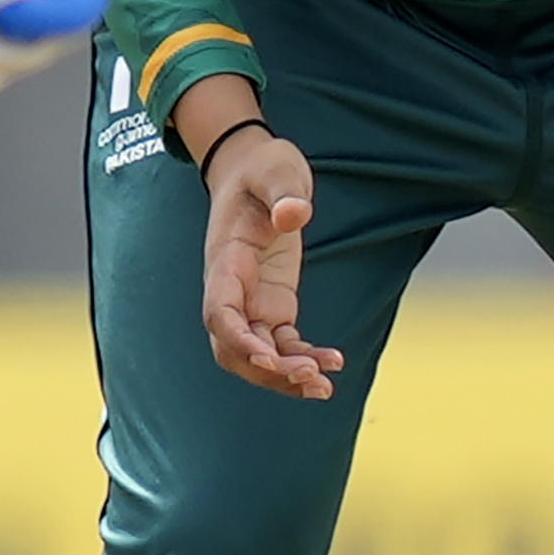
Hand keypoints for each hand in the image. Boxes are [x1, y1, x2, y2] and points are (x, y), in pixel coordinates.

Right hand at [173, 72, 338, 399]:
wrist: (256, 170)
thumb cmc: (263, 167)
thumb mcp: (276, 169)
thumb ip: (284, 191)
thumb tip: (295, 216)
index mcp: (225, 260)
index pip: (219, 312)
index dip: (239, 340)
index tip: (269, 358)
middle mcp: (231, 288)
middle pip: (233, 347)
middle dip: (266, 370)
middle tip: (309, 378)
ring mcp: (252, 300)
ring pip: (257, 354)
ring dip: (285, 376)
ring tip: (325, 387)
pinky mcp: (273, 304)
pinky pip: (282, 343)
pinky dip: (302, 358)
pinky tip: (334, 363)